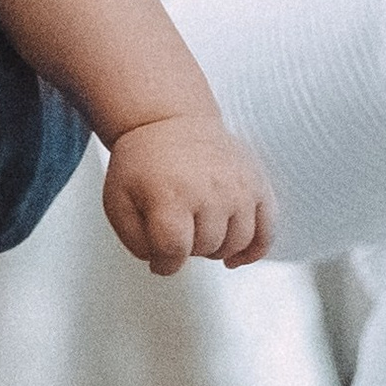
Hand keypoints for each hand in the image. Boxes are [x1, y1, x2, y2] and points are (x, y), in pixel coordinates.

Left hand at [101, 113, 274, 274]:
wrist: (170, 121)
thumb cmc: (143, 161)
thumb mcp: (118, 199)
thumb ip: (134, 239)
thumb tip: (160, 262)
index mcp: (171, 194)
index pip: (174, 252)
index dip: (164, 264)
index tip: (160, 261)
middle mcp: (210, 190)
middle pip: (205, 249)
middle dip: (187, 249)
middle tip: (176, 229)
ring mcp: (239, 187)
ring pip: (236, 244)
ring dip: (215, 248)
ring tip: (199, 231)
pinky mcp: (258, 184)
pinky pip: (267, 231)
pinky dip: (254, 250)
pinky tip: (235, 257)